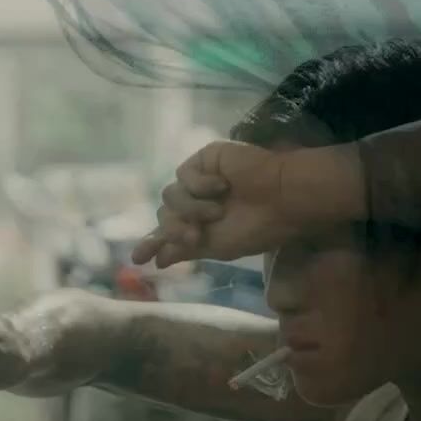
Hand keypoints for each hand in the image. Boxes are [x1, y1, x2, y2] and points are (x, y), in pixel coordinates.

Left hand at [134, 141, 295, 267]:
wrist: (282, 200)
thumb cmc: (257, 228)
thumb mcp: (218, 248)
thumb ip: (186, 250)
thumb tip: (158, 261)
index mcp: (201, 225)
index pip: (167, 232)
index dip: (152, 243)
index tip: (138, 260)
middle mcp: (197, 202)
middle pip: (164, 215)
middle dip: (175, 229)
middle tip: (196, 236)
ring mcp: (200, 180)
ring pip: (170, 197)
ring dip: (191, 208)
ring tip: (217, 211)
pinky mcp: (205, 159)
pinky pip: (183, 174)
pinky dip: (200, 184)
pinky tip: (222, 186)